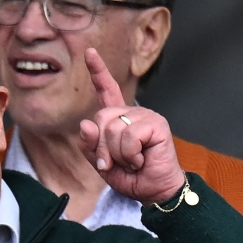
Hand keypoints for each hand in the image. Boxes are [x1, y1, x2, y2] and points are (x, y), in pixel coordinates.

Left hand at [78, 48, 184, 204]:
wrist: (154, 191)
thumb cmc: (130, 176)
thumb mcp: (102, 164)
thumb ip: (91, 146)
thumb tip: (86, 124)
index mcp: (119, 119)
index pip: (107, 91)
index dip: (98, 72)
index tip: (89, 52)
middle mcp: (132, 113)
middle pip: (100, 118)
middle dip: (103, 147)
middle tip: (117, 162)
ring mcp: (146, 116)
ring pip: (113, 130)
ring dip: (118, 154)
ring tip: (132, 161)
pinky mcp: (156, 125)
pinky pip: (129, 137)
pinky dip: (130, 155)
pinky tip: (141, 160)